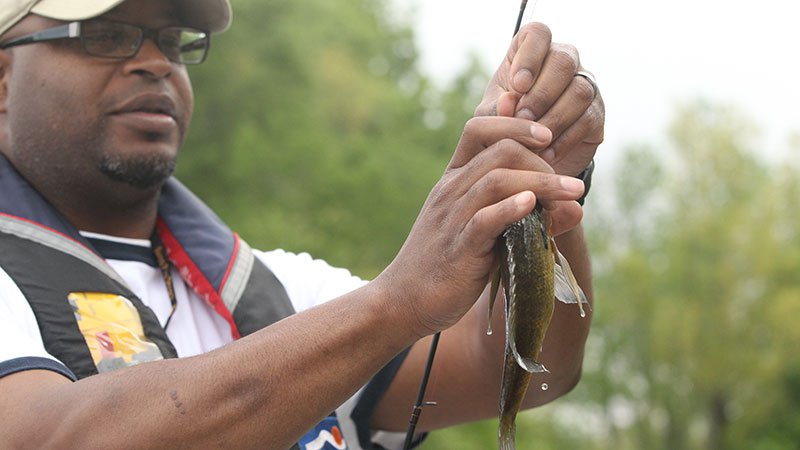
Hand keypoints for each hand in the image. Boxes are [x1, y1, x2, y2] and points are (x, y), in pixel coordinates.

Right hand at [376, 116, 583, 336]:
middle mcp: (451, 191)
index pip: (478, 128)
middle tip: (570, 185)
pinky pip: (483, 220)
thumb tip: (577, 208)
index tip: (547, 139)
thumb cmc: (449, 264)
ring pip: (496, 180)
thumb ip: (524, 215)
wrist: (404, 300)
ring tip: (573, 194)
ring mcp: (452, 218)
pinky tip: (533, 206)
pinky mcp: (458, 248)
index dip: (515, 124)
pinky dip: (511, 209)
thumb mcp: (486, 231)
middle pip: (499, 150)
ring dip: (542, 183)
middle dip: (542, 161)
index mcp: (453, 179)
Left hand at [475, 22, 604, 176]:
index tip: (517, 86)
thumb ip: (497, 108)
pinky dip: (563, 140)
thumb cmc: (504, 125)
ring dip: (554, 118)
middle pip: (564, 60)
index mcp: (533, 52)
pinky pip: (586, 121)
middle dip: (541, 93)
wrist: (525, 157)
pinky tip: (546, 155)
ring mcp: (584, 86)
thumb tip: (509, 100)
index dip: (530, 57)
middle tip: (523, 118)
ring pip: (579, 91)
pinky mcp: (596, 115)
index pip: (538, 34)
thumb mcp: (492, 116)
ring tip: (534, 141)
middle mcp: (564, 62)